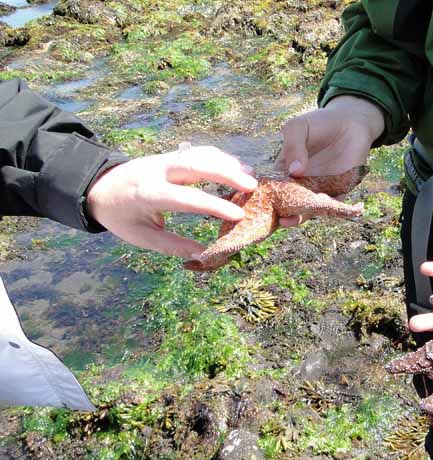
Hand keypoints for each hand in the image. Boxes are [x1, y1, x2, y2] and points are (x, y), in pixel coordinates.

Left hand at [87, 145, 256, 257]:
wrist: (98, 186)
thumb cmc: (121, 216)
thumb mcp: (142, 237)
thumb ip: (173, 245)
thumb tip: (203, 254)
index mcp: (149, 194)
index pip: (187, 198)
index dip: (215, 206)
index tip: (239, 215)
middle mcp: (158, 171)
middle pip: (196, 165)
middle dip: (226, 174)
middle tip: (252, 186)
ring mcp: (164, 159)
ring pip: (199, 154)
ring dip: (227, 163)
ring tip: (250, 175)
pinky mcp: (169, 155)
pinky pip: (197, 151)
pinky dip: (219, 156)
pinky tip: (236, 166)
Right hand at [276, 95, 384, 226]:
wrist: (350, 122)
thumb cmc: (319, 123)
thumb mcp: (298, 128)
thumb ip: (293, 145)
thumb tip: (294, 171)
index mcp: (285, 171)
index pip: (271, 188)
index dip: (263, 198)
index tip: (256, 205)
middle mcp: (300, 185)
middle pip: (287, 204)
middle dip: (279, 213)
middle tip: (271, 218)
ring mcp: (318, 190)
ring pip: (308, 210)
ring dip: (299, 217)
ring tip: (290, 220)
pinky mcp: (339, 192)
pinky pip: (333, 206)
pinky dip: (327, 210)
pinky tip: (320, 210)